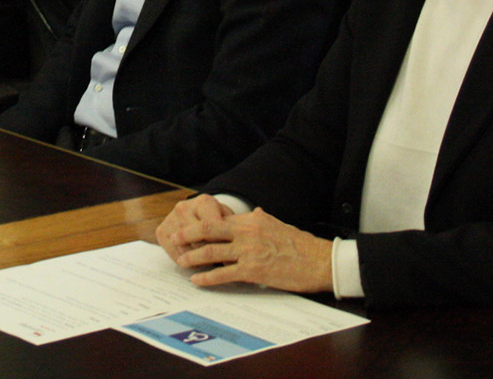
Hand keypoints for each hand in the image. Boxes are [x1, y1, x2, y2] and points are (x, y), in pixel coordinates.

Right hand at [156, 194, 234, 262]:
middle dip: (210, 253)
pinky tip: (195, 262)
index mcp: (204, 202)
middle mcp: (184, 207)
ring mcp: (171, 219)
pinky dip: (187, 263)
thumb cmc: (217, 220)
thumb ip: (232, 234)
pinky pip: (176, 255)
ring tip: (208, 262)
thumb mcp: (229, 221)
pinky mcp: (161, 231)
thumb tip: (231, 260)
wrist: (198, 214)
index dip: (221, 243)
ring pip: (187, 250)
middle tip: (219, 260)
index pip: (212, 226)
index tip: (228, 253)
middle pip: (198, 240)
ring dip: (199, 261)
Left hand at [167, 204, 334, 293]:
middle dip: (187, 234)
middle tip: (173, 238)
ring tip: (181, 262)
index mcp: (252, 219)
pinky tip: (198, 281)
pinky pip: (223, 274)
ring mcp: (249, 251)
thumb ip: (260, 219)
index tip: (187, 227)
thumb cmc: (300, 244)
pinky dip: (207, 278)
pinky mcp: (253, 270)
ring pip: (211, 252)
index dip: (199, 224)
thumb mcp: (277, 224)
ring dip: (192, 257)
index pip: (219, 219)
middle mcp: (247, 232)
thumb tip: (252, 211)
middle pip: (208, 229)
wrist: (319, 261)